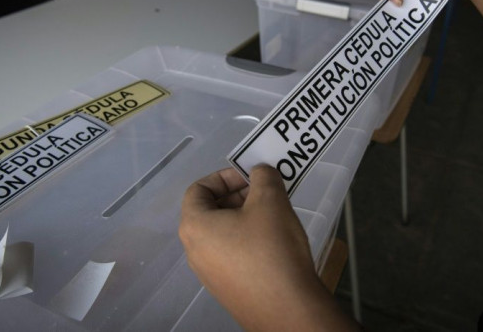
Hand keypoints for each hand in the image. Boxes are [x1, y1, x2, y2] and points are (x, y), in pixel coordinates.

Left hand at [179, 165, 358, 330]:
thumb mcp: (270, 201)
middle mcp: (194, 250)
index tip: (250, 177)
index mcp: (195, 226)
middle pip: (209, 211)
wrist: (287, 309)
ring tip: (274, 215)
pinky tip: (274, 243)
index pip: (198, 189)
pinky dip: (248, 240)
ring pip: (222, 233)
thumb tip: (260, 172)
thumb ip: (263, 177)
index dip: (224, 176)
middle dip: (238, 196)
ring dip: (245, 217)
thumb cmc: (272, 248)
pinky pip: (231, 254)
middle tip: (266, 193)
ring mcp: (209, 273)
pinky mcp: (227, 289)